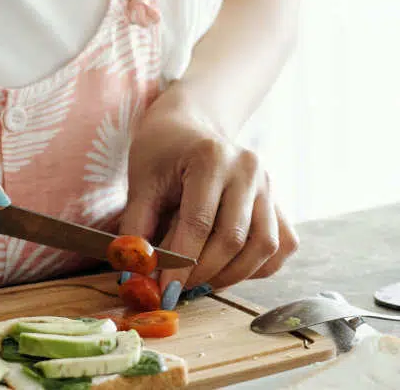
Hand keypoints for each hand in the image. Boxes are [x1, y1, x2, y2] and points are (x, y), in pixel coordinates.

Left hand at [118, 95, 297, 300]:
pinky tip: (226, 267)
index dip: (181, 262)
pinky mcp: (279, 202)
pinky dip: (256, 267)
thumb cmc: (161, 151)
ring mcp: (269, 185)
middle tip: (177, 288)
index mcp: (211, 156)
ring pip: (263, 248)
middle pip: (233, 239)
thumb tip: (134, 273)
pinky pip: (279, 247)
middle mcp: (248, 169)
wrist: (188, 125)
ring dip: (230, 275)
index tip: (164, 290)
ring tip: (198, 279)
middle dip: (203, 272)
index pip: (199, 222)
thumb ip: (136, 227)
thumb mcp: (141, 181)